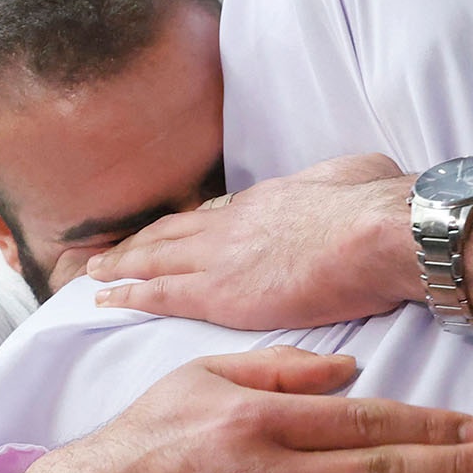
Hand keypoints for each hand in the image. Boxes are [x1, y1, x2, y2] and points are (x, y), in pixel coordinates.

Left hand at [87, 154, 420, 328]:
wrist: (377, 233)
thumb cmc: (377, 207)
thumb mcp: (358, 175)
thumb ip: (343, 180)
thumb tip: (355, 178)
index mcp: (267, 200)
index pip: (214, 215)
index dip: (187, 225)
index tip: (169, 232)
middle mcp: (233, 223)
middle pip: (173, 232)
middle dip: (138, 243)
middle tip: (107, 251)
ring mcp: (222, 256)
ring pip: (155, 258)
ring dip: (122, 265)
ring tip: (94, 273)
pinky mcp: (221, 293)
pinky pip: (160, 293)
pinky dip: (129, 293)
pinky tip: (105, 297)